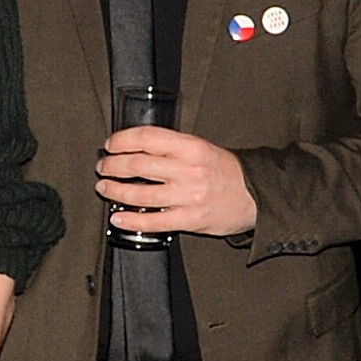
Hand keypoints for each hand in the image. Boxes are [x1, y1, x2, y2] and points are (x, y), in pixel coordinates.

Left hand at [98, 127, 257, 238]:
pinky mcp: (191, 220)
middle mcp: (189, 170)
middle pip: (138, 165)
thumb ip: (172, 148)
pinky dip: (131, 220)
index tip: (110, 145)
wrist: (257, 195)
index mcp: (191, 147)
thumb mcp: (202, 148)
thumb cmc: (226, 171)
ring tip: (105, 187)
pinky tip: (118, 218)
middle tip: (103, 166)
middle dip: (113, 165)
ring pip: (140, 194)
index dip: (122, 140)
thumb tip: (136, 148)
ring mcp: (189, 196)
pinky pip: (153, 222)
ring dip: (115, 191)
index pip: (147, 138)